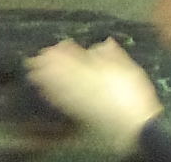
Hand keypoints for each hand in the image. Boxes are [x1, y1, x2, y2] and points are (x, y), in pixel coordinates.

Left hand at [28, 38, 163, 144]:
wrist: (136, 126)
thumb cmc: (134, 95)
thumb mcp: (129, 69)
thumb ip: (114, 55)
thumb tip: (103, 43)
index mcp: (97, 71)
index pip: (76, 59)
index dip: (65, 52)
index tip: (56, 46)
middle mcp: (85, 84)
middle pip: (64, 72)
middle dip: (50, 64)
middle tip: (37, 57)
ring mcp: (81, 101)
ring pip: (60, 86)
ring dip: (46, 79)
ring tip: (34, 72)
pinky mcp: (81, 115)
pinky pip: (62, 102)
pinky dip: (52, 94)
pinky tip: (44, 92)